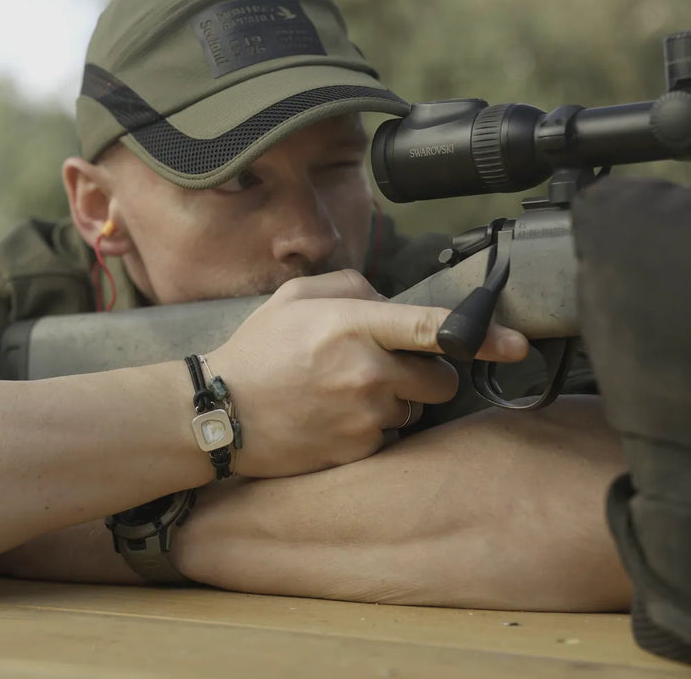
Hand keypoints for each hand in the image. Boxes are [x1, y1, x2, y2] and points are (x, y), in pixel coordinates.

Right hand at [207, 269, 527, 477]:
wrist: (220, 414)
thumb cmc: (259, 348)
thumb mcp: (297, 295)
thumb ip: (353, 286)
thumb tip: (391, 302)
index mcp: (353, 325)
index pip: (430, 327)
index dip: (482, 335)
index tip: (519, 344)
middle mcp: (366, 372)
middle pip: (439, 379)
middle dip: (428, 372)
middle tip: (388, 365)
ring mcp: (364, 417)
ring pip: (415, 409)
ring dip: (397, 401)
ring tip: (346, 392)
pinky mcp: (358, 453)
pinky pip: (390, 437)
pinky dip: (374, 428)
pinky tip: (336, 417)